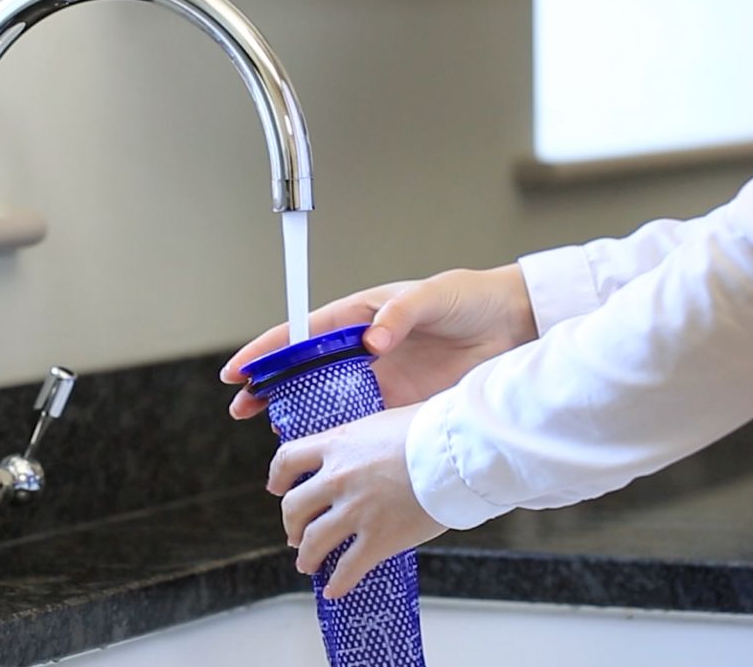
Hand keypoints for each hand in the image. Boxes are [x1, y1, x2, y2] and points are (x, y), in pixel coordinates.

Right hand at [221, 265, 536, 418]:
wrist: (513, 328)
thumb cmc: (470, 300)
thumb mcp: (433, 296)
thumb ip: (399, 314)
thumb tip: (373, 339)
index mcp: (359, 316)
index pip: (301, 333)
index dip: (267, 350)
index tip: (240, 369)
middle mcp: (362, 349)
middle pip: (303, 370)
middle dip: (268, 387)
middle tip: (241, 408)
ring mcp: (379, 380)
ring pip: (326, 400)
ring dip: (298, 417)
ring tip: (275, 437)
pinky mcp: (399, 405)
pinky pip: (361, 424)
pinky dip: (340, 438)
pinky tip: (324, 454)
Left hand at [267, 404, 446, 598]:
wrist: (457, 451)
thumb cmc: (432, 429)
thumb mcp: (384, 421)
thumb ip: (363, 439)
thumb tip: (366, 446)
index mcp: (336, 445)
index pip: (287, 459)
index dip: (277, 477)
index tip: (276, 487)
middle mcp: (337, 478)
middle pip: (294, 507)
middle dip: (291, 524)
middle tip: (295, 533)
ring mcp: (355, 511)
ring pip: (312, 541)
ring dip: (306, 557)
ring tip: (308, 564)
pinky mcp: (378, 539)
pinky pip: (348, 569)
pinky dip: (337, 583)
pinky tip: (334, 590)